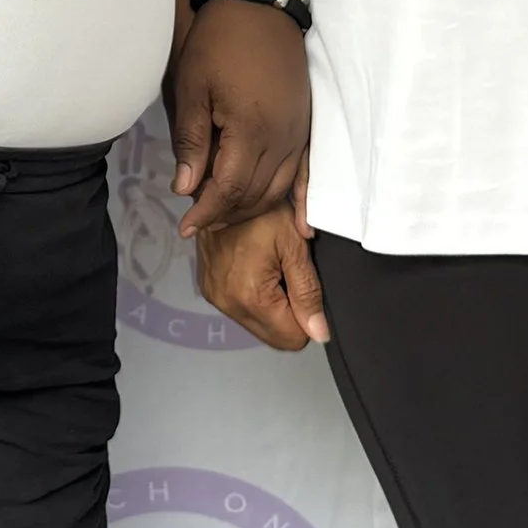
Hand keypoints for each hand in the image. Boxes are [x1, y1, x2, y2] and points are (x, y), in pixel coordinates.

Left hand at [169, 0, 312, 236]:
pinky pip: (304, 172)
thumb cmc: (218, 43)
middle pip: (256, 194)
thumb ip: (192, 142)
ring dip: (253, 207)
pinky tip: (300, 223)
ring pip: (279, 188)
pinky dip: (298, 199)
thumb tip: (186, 189)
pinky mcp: (307, 125)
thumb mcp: (192, 88)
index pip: (230, 189)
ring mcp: (299, 133)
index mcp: (251, 129)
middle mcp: (282, 138)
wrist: (259, 6)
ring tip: (225, 212)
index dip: (207, 211)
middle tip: (199, 219)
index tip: (185, 227)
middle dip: (226, 213)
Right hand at [196, 175, 327, 351]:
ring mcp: (214, 295)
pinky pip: (240, 308)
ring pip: (257, 323)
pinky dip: (253, 295)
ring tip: (271, 266)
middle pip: (273, 335)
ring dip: (270, 303)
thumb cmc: (261, 209)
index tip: (303, 287)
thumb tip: (318, 331)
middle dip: (288, 311)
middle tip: (287, 272)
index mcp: (249, 296)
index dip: (307, 317)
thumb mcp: (295, 246)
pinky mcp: (209, 287)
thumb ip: (308, 293)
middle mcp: (226, 302)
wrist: (225, 188)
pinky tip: (256, 267)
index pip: (291, 338)